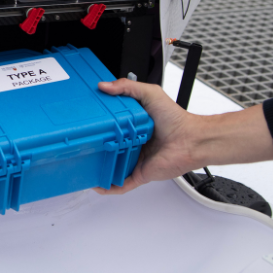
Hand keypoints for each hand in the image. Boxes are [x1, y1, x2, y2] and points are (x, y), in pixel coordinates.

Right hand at [93, 78, 272, 194]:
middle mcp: (133, 142)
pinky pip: (122, 183)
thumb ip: (128, 87)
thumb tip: (105, 86)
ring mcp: (135, 158)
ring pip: (112, 165)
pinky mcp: (139, 173)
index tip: (84, 121)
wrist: (191, 140)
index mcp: (133, 125)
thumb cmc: (176, 119)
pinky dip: (110, 186)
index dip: (98, 123)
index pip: (110, 125)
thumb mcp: (150, 94)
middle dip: (95, 146)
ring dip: (99, 167)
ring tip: (84, 165)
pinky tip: (98, 185)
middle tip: (81, 143)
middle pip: (108, 146)